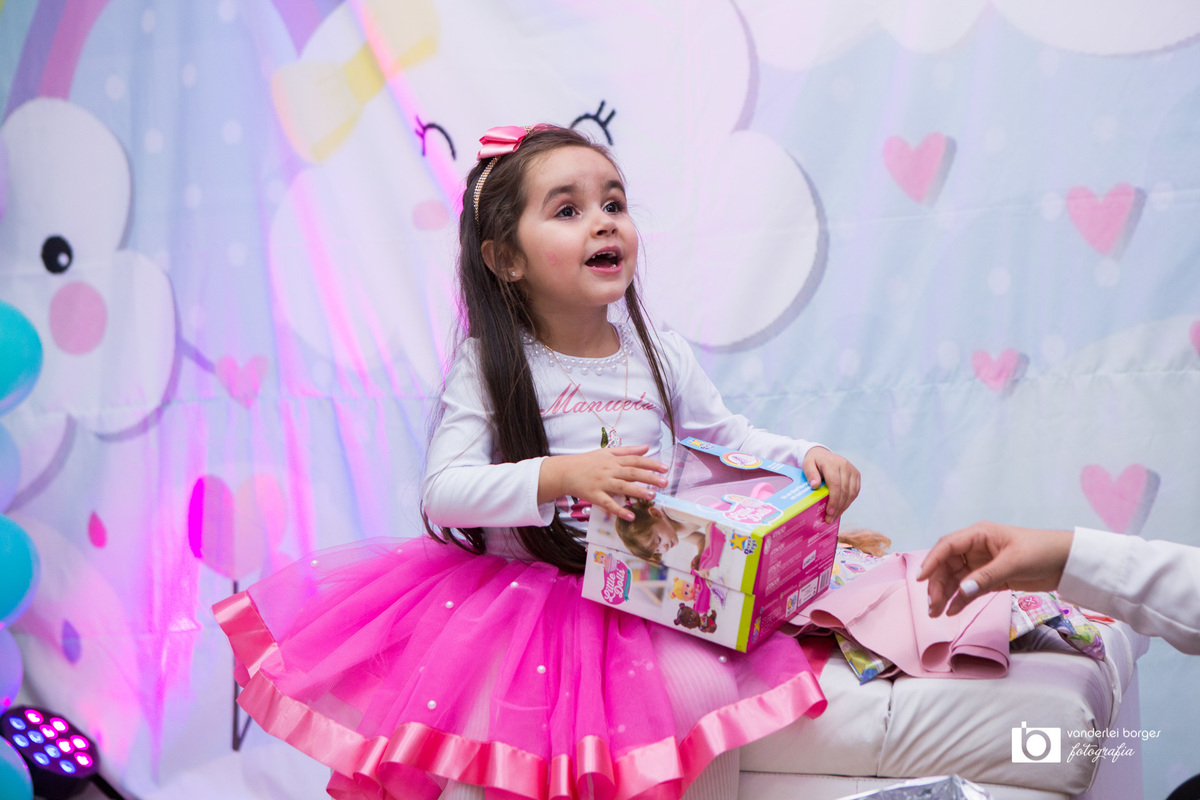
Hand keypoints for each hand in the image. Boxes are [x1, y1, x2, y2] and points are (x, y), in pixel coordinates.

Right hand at [538, 445, 667, 521]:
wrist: (565, 472)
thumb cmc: (587, 462)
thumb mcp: (607, 453)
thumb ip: (627, 451)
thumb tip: (646, 448)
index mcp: (613, 460)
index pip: (635, 460)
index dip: (651, 464)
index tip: (665, 468)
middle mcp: (609, 470)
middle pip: (632, 472)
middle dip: (649, 477)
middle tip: (664, 482)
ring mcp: (602, 483)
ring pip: (622, 487)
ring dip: (638, 491)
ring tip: (652, 496)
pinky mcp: (594, 495)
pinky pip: (608, 503)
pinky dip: (619, 510)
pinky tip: (630, 516)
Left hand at [802, 447, 860, 522]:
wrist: (822, 454)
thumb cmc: (813, 461)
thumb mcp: (807, 464)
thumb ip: (810, 474)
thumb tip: (815, 486)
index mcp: (833, 463)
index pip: (835, 484)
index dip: (834, 500)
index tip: (829, 512)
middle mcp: (845, 466)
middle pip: (845, 491)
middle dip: (838, 507)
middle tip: (830, 519)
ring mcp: (852, 470)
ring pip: (852, 493)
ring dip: (844, 507)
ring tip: (834, 517)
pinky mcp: (856, 475)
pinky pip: (855, 491)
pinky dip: (848, 502)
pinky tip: (840, 509)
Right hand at [918, 521, 1073, 616]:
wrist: (1068, 562)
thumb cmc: (1042, 551)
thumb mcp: (1013, 562)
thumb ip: (986, 577)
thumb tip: (961, 591)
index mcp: (979, 535)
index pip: (947, 546)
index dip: (931, 562)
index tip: (920, 580)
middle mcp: (976, 548)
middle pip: (947, 565)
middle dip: (937, 584)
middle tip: (932, 606)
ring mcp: (982, 564)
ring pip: (956, 579)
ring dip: (945, 594)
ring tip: (936, 613)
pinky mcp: (991, 579)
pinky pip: (969, 589)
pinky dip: (960, 599)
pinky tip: (952, 611)